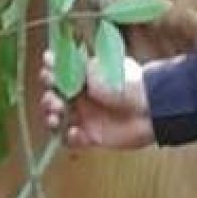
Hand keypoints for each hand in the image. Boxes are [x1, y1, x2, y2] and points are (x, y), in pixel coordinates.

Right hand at [40, 50, 155, 150]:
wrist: (148, 108)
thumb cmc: (124, 83)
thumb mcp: (96, 68)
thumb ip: (74, 65)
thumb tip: (52, 57)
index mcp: (84, 77)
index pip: (58, 75)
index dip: (49, 75)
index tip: (48, 73)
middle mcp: (83, 96)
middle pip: (53, 98)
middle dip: (48, 99)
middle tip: (53, 99)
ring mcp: (87, 117)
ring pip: (58, 119)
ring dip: (51, 118)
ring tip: (57, 116)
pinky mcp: (93, 136)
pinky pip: (72, 140)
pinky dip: (70, 137)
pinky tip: (76, 132)